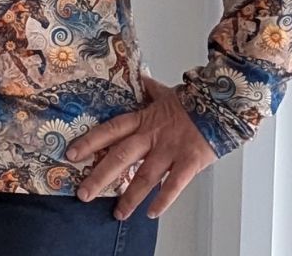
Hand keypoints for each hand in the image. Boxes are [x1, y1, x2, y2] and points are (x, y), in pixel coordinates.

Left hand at [65, 74, 217, 220]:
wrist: (221, 105)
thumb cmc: (192, 102)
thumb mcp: (165, 93)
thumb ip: (150, 89)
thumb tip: (140, 77)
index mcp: (143, 119)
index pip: (110, 130)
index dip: (90, 142)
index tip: (71, 154)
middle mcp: (152, 136)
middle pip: (121, 156)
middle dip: (100, 177)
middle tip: (83, 194)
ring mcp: (170, 150)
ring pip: (144, 176)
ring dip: (129, 197)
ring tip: (117, 214)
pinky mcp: (189, 162)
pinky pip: (174, 185)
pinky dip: (162, 200)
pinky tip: (151, 213)